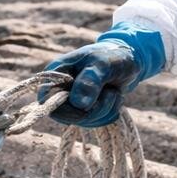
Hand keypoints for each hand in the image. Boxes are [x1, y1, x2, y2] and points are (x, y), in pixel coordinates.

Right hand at [44, 22, 165, 127]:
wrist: (130, 59)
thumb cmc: (112, 55)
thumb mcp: (103, 64)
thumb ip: (90, 81)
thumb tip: (79, 105)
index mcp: (56, 72)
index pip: (47, 100)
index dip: (64, 109)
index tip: (86, 107)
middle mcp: (61, 88)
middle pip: (65, 116)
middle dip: (92, 110)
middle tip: (110, 93)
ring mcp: (73, 101)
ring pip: (82, 121)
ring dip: (104, 110)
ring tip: (113, 91)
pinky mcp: (85, 109)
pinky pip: (94, 122)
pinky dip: (108, 114)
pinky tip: (114, 98)